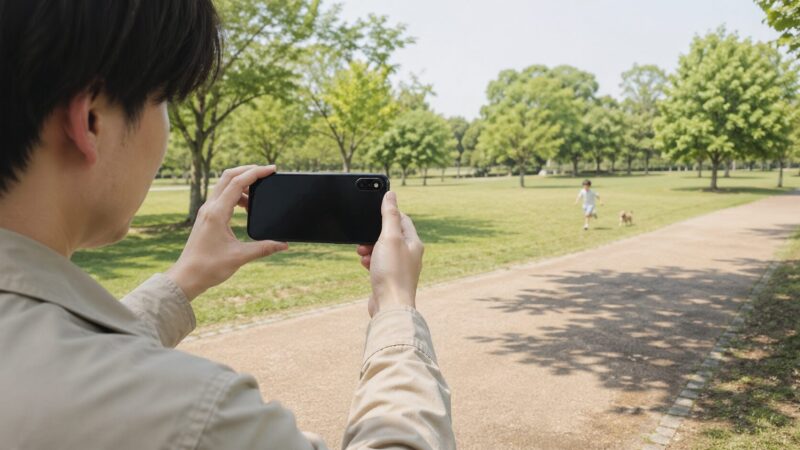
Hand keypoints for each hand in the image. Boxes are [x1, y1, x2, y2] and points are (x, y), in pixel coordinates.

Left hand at [166, 165, 287, 299]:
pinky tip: (247, 207)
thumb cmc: (209, 267)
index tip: (272, 170)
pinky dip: (236, 194)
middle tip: (267, 173)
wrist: (187, 277)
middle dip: (248, 171)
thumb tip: (285, 244)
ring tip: (259, 195)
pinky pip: (222, 197)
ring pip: (225, 185)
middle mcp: (210, 207)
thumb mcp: (240, 257)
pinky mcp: (207, 217)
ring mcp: (207, 211)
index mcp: (217, 213)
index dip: (256, 173)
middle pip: (229, 176)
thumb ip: (264, 248)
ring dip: (242, 183)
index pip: (237, 183)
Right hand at [356, 192, 423, 316]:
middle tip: (363, 237)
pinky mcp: (390, 279)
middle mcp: (410, 255)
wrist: (390, 306)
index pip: (403, 219)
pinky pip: (379, 263)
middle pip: (391, 235)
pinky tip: (364, 264)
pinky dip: (370, 261)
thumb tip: (391, 195)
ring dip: (370, 248)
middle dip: (374, 234)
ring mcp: (400, 268)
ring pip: (383, 250)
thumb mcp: (389, 238)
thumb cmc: (392, 272)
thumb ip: (390, 216)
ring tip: (362, 252)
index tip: (373, 213)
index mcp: (413, 243)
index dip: (388, 213)